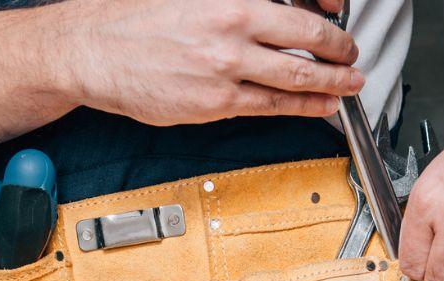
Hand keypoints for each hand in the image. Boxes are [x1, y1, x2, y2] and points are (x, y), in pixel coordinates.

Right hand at [55, 0, 363, 124]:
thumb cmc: (132, 17)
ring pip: (295, 78)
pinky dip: (301, 107)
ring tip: (349, 85)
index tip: (340, 16)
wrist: (91, 51)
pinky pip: (269, 106)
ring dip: (331, 83)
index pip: (295, 8)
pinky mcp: (215, 103)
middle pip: (306, 41)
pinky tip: (318, 106)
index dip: (328, 16)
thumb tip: (275, 7)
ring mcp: (224, 70)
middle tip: (353, 55)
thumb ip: (233, 0)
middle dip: (340, 50)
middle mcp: (230, 30)